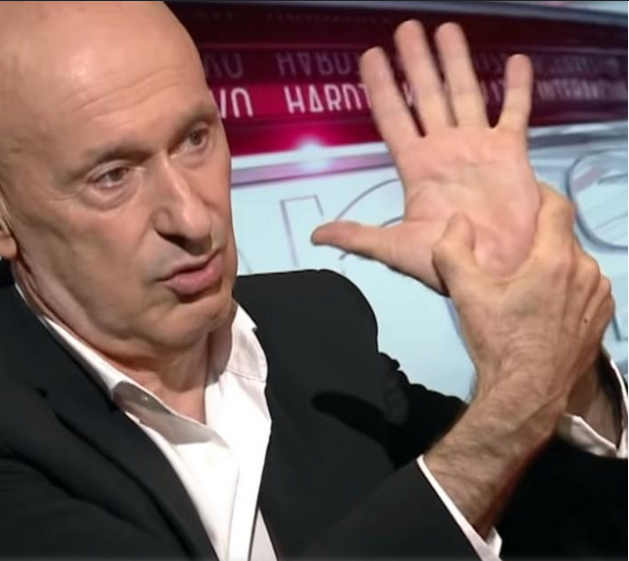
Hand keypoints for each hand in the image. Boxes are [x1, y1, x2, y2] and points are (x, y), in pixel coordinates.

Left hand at [311, 20, 539, 292]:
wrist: (495, 274)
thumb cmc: (448, 264)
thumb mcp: (396, 249)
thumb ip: (359, 236)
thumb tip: (317, 235)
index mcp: (416, 167)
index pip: (392, 116)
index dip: (381, 86)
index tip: (371, 56)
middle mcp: (444, 150)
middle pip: (425, 95)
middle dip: (416, 62)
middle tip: (407, 29)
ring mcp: (476, 148)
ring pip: (464, 93)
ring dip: (456, 62)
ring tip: (447, 30)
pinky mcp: (509, 154)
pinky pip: (513, 113)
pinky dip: (516, 89)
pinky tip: (515, 62)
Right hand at [423, 185, 613, 531]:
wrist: (528, 393)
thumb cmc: (498, 341)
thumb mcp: (465, 294)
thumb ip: (454, 250)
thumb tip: (458, 221)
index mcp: (556, 260)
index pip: (558, 208)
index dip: (542, 194)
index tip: (527, 195)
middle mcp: (586, 271)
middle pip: (564, 238)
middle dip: (542, 237)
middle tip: (517, 249)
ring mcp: (600, 296)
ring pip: (577, 263)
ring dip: (557, 263)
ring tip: (531, 278)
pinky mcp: (603, 317)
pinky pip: (588, 287)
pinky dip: (570, 286)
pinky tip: (549, 303)